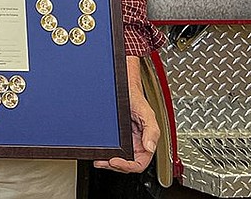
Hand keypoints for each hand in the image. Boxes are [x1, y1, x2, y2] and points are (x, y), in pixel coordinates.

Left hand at [94, 56, 159, 173]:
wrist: (122, 83)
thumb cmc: (135, 96)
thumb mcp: (146, 112)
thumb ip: (151, 130)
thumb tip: (149, 147)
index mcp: (145, 140)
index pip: (139, 163)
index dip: (127, 166)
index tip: (115, 161)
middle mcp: (135, 142)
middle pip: (127, 163)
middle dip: (114, 165)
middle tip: (103, 162)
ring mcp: (124, 139)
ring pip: (118, 157)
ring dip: (108, 161)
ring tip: (99, 159)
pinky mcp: (114, 134)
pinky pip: (110, 148)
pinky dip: (104, 152)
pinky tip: (98, 151)